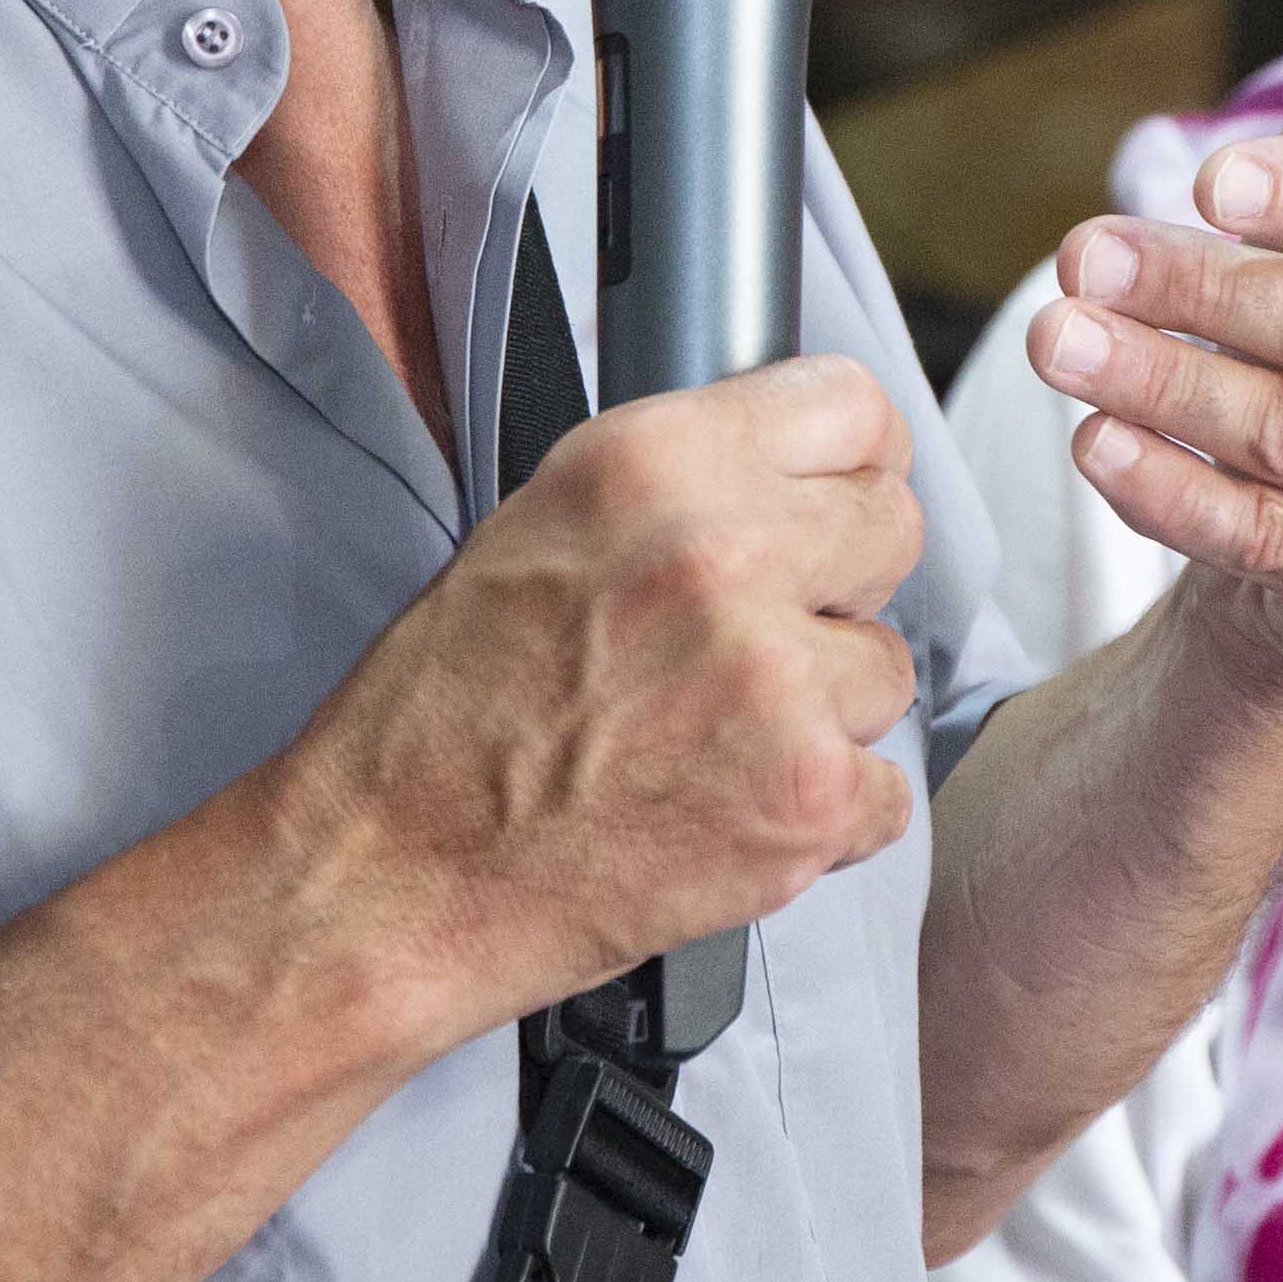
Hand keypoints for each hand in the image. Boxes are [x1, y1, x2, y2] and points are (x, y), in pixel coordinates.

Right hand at [289, 352, 922, 1032]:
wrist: (391, 873)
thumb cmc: (444, 716)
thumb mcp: (542, 526)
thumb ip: (683, 484)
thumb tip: (796, 474)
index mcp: (652, 464)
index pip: (849, 408)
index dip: (849, 460)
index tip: (841, 493)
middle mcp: (723, 555)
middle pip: (891, 529)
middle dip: (837, 585)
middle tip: (754, 640)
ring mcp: (775, 683)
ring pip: (886, 669)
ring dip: (822, 710)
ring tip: (705, 743)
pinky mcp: (805, 799)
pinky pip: (886, 792)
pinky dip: (822, 817)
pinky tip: (723, 813)